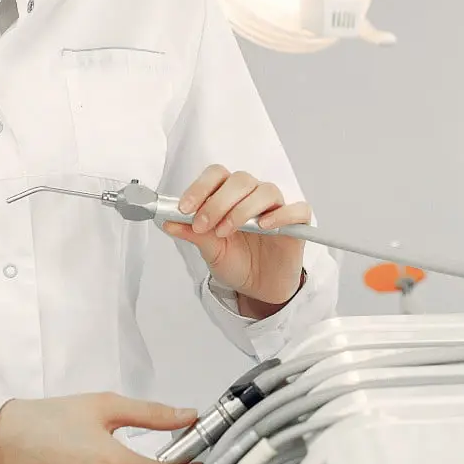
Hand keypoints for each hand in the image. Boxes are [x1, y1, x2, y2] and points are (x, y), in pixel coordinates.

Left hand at [162, 166, 310, 312]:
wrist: (258, 288)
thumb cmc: (237, 262)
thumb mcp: (209, 250)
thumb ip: (192, 233)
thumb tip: (167, 222)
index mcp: (230, 195)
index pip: (217, 175)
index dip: (200, 187)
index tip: (185, 209)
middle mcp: (253, 196)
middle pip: (240, 180)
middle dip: (218, 202)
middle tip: (204, 225)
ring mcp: (276, 207)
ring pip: (265, 191)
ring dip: (242, 210)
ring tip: (226, 232)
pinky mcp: (297, 223)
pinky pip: (297, 209)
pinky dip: (281, 215)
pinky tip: (264, 226)